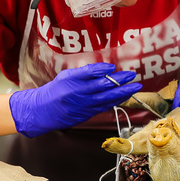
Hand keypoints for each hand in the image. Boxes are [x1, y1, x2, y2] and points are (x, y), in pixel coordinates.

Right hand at [9, 63, 141, 137]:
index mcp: (71, 80)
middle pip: (103, 85)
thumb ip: (84, 73)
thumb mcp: (66, 76)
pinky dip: (116, 101)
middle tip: (132, 75)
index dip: (103, 69)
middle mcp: (78, 92)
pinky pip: (104, 106)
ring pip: (107, 98)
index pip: (90, 72)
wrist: (44, 111)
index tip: (114, 66)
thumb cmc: (56, 90)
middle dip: (120, 80)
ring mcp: (84, 105)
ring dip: (123, 92)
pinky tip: (125, 96)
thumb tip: (105, 69)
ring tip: (135, 87)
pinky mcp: (87, 114)